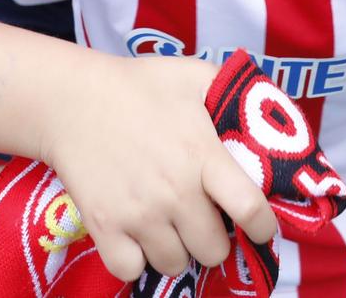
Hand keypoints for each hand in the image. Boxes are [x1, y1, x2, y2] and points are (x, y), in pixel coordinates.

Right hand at [39, 56, 276, 281]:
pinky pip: (132, 270)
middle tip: (202, 218)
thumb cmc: (139, 86)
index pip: (250, 209)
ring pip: (176, 263)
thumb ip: (235, 93)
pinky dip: (136, 259)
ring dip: (177, 249)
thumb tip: (273, 113)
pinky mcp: (104, 227)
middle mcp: (174, 191)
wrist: (72, 100)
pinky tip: (138, 234)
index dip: (263, 227)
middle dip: (213, 238)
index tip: (260, 227)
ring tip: (169, 223)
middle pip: (214, 250)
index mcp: (201, 155)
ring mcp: (138, 213)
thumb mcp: (193, 75)